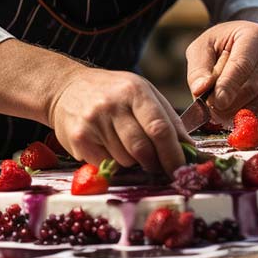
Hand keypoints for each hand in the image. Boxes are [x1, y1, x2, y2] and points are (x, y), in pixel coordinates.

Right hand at [47, 66, 190, 174]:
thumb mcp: (143, 93)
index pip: (160, 128)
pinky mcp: (78, 139)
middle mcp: (112, 104)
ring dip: (132, 162)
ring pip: (125, 160)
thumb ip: (168, 119)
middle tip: (157, 166)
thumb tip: (191, 150)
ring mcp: (93, 122)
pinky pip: (105, 165)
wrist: (66, 88)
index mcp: (135, 91)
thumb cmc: (113, 93)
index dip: (173, 154)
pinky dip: (113, 164)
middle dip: (155, 163)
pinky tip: (108, 148)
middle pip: (143, 149)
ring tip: (125, 147)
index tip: (182, 169)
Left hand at [185, 20, 257, 120]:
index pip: (242, 65)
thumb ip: (199, 68)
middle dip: (230, 102)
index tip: (216, 103)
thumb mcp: (204, 47)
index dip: (228, 86)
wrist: (249, 43)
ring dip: (237, 111)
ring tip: (219, 112)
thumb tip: (199, 90)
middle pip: (252, 86)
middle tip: (211, 110)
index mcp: (253, 35)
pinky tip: (235, 112)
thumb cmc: (222, 45)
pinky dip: (249, 113)